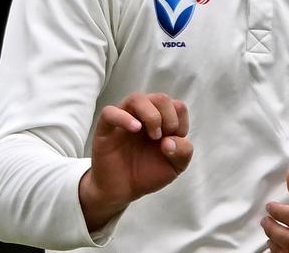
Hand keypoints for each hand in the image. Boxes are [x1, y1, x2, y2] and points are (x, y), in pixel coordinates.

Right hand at [79, 92, 192, 231]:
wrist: (122, 191)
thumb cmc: (148, 173)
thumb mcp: (175, 166)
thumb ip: (183, 151)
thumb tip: (170, 140)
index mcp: (162, 118)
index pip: (177, 105)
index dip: (180, 124)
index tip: (174, 143)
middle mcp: (143, 114)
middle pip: (161, 98)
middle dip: (168, 118)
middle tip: (162, 139)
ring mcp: (124, 118)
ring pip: (137, 98)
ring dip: (151, 115)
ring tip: (154, 136)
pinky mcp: (105, 128)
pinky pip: (110, 112)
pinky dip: (123, 117)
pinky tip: (135, 129)